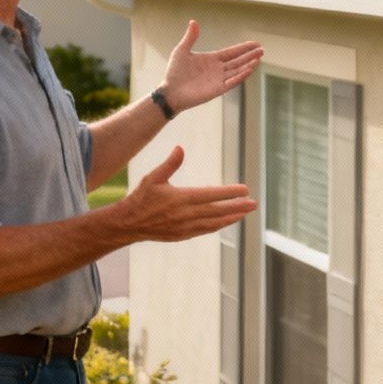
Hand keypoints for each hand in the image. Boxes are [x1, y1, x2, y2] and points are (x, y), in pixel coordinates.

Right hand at [120, 146, 255, 241]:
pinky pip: (206, 230)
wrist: (128, 224)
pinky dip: (218, 225)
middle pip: (217, 211)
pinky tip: (227, 221)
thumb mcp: (153, 177)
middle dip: (237, 207)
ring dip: (231, 217)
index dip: (230, 193)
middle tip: (254, 203)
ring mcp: (185, 227)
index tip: (245, 189)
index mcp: (181, 198)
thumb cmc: (141, 197)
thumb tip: (180, 148)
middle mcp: (186, 214)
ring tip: (245, 212)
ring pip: (214, 223)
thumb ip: (169, 164)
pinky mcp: (183, 235)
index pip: (211, 195)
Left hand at [160, 21, 262, 110]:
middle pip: (238, 61)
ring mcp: (218, 79)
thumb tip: (194, 21)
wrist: (170, 91)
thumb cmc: (174, 72)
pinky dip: (241, 75)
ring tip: (259, 58)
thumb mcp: (182, 50)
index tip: (255, 43)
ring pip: (237, 71)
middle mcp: (218, 69)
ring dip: (248, 65)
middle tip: (262, 50)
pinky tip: (249, 69)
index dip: (243, 48)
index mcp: (212, 59)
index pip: (232, 52)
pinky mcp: (217, 89)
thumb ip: (190, 37)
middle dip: (250, 55)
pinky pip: (232, 81)